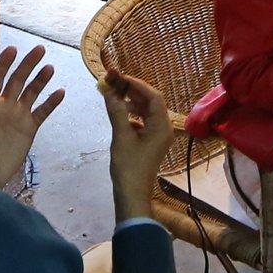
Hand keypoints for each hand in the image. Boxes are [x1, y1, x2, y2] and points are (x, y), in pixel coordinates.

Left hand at [0, 43, 64, 193]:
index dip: (4, 64)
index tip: (12, 50)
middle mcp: (3, 107)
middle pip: (17, 81)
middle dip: (27, 65)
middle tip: (39, 49)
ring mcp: (17, 117)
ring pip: (31, 93)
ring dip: (40, 80)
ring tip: (49, 67)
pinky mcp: (29, 129)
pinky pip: (42, 113)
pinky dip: (51, 103)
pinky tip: (60, 92)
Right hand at [102, 70, 175, 222]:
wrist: (132, 194)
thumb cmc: (128, 166)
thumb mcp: (121, 136)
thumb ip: (117, 111)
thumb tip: (109, 90)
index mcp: (161, 126)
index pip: (153, 96)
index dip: (137, 84)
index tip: (119, 77)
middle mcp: (163, 128)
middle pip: (151, 102)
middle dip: (133, 91)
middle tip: (114, 83)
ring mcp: (158, 136)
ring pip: (147, 112)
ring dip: (132, 102)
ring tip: (114, 96)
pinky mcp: (151, 143)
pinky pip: (144, 122)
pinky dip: (132, 115)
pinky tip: (120, 114)